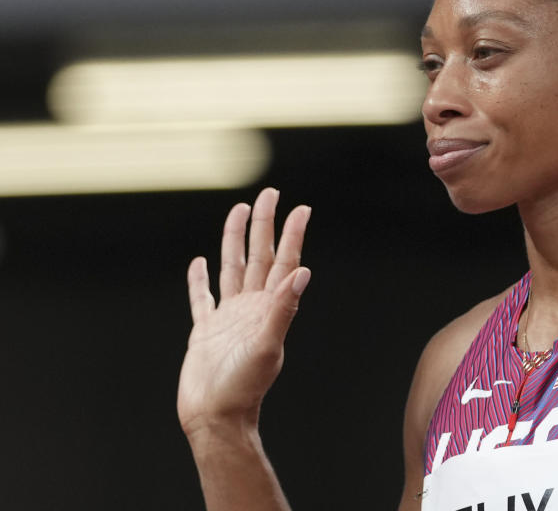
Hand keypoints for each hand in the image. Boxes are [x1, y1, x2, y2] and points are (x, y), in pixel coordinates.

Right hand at [177, 188, 311, 438]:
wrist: (216, 417)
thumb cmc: (245, 388)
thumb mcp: (269, 346)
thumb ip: (284, 309)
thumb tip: (303, 273)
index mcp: (269, 308)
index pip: (284, 262)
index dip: (292, 235)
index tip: (301, 208)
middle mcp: (251, 307)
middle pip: (259, 256)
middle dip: (264, 225)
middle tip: (270, 193)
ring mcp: (228, 317)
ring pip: (232, 268)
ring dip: (235, 241)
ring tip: (238, 212)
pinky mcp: (205, 331)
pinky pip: (202, 298)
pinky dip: (200, 280)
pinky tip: (198, 263)